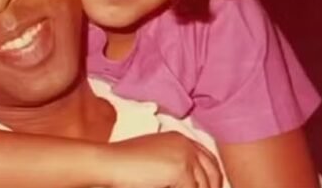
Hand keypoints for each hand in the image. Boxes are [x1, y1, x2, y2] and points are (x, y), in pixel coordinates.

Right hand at [102, 132, 221, 187]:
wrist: (108, 163)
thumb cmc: (124, 165)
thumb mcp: (155, 161)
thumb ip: (174, 167)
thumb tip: (192, 183)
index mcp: (179, 139)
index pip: (208, 159)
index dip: (212, 178)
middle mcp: (185, 144)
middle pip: (213, 173)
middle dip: (212, 187)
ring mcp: (184, 155)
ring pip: (204, 185)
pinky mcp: (180, 170)